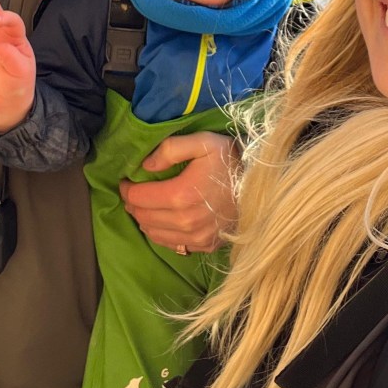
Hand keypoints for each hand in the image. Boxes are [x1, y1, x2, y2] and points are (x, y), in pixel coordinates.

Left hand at [120, 132, 240, 252]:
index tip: (127, 180)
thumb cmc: (230, 159)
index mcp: (181, 195)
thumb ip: (171, 149)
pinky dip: (162, 233)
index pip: (137, 198)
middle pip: (142, 217)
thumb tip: (145, 165)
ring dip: (145, 219)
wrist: (260, 184)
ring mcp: (196, 237)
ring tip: (147, 205)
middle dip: (133, 204)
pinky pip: (172, 245)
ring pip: (153, 233)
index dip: (127, 188)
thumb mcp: (203, 142)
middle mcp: (185, 221)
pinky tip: (165, 219)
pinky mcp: (205, 245)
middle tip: (135, 191)